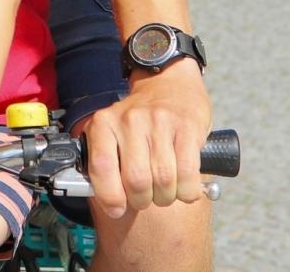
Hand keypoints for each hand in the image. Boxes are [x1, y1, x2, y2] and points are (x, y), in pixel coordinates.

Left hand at [80, 60, 210, 218]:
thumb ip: (106, 161)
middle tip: (146, 198)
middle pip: (136, 181)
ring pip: (163, 181)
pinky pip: (188, 174)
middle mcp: (129, 121)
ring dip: (166, 197)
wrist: (168, 80)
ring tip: (165, 190)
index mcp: (104, 123)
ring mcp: (159, 123)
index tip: (116, 209)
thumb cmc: (139, 118)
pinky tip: (185, 187)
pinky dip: (187, 191)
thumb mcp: (112, 130)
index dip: (109, 196)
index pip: (101, 167)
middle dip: (142, 200)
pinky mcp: (187, 127)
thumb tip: (108, 203)